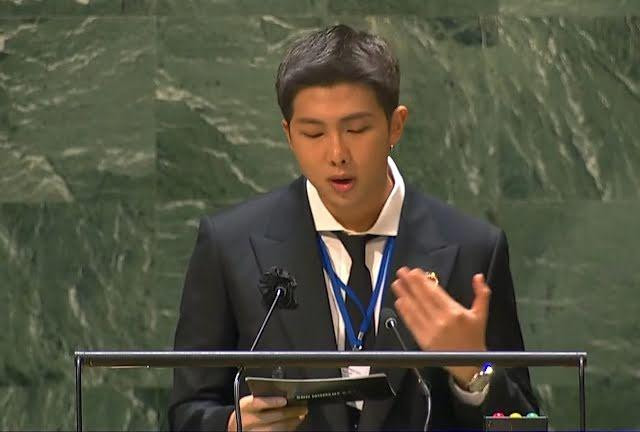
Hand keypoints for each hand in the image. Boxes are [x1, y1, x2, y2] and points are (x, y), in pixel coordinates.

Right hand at [227, 395, 307, 430]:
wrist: (236, 425)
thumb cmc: (247, 411)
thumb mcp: (250, 402)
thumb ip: (262, 398)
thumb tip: (284, 394)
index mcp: (244, 406)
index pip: (257, 403)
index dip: (271, 401)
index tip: (284, 400)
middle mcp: (247, 420)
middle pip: (270, 417)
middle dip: (289, 412)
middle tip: (302, 407)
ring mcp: (253, 431)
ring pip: (274, 428)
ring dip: (291, 422)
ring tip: (300, 416)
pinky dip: (287, 429)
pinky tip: (293, 424)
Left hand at [391, 268, 491, 386]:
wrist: (470, 364)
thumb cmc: (475, 337)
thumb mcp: (481, 314)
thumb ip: (481, 294)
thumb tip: (478, 276)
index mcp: (455, 312)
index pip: (435, 292)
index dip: (423, 281)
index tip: (415, 272)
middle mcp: (442, 320)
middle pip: (422, 298)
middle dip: (411, 284)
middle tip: (402, 272)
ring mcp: (431, 331)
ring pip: (414, 309)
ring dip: (404, 295)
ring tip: (396, 284)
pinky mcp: (424, 341)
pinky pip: (412, 323)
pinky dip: (404, 312)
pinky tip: (399, 302)